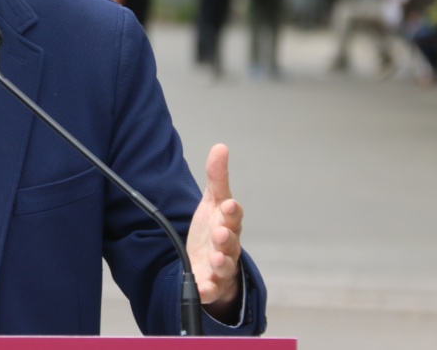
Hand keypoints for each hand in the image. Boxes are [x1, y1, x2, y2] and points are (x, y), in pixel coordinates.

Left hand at [186, 144, 242, 314]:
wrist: (209, 263)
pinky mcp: (210, 284)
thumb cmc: (214, 230)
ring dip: (220, 261)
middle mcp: (228, 246)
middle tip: (220, 232)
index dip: (231, 211)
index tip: (228, 204)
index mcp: (228, 224)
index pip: (233, 216)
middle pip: (230, 241)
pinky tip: (202, 288)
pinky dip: (207, 289)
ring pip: (224, 265)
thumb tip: (220, 147)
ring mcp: (220, 266)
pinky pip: (211, 289)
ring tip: (214, 257)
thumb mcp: (213, 202)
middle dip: (226, 237)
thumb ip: (217, 177)